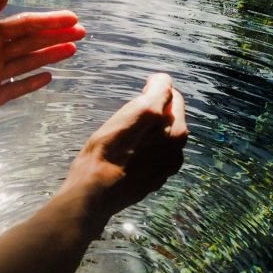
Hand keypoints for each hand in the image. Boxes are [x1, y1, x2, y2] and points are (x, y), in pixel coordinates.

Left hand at [0, 0, 84, 126]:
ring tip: (73, 49)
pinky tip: (49, 76)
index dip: (49, 20)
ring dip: (51, 55)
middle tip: (82, 32)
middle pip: (31, 42)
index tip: (71, 18)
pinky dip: (33, 82)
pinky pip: (18, 88)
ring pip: (29, 62)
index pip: (25, 24)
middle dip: (56, 36)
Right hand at [60, 73, 187, 217]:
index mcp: (177, 133)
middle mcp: (176, 152)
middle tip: (127, 115)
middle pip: (167, 119)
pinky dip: (140, 150)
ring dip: (145, 131)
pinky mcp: (150, 182)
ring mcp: (164, 170)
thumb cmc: (110, 151)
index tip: (137, 93)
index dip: (154, 89)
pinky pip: (149, 156)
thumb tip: (164, 81)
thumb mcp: (136, 112)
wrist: (95, 192)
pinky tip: (124, 154)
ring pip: (158, 138)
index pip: (173, 96)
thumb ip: (158, 94)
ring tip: (123, 136)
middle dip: (151, 112)